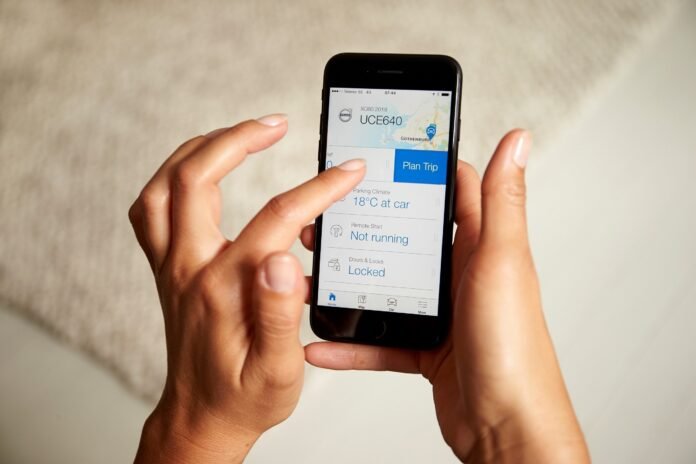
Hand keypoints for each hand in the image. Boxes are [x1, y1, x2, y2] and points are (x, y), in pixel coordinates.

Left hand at [129, 114, 365, 462]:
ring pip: (164, 186)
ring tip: (237, 132)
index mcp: (224, 289)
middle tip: (276, 124)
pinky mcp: (168, 269)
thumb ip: (280, 314)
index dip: (318, 189)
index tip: (348, 173)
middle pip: (197, 179)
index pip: (275, 218)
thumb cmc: (244, 396)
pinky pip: (154, 207)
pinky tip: (202, 170)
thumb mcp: (277, 370)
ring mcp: (172, 266)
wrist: (203, 418)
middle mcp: (189, 269)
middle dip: (239, 138)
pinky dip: (175, 175)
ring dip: (199, 149)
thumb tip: (284, 259)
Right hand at [304, 130, 589, 462]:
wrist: (507, 428)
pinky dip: (352, 343)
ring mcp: (444, 314)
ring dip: (354, 284)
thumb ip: (501, 202)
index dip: (423, 168)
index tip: (386, 152)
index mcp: (483, 247)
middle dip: (371, 225)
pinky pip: (381, 341)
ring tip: (316, 274)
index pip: (454, 192)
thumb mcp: (500, 262)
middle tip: (330, 215)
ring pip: (389, 289)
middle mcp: (463, 276)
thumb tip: (517, 140)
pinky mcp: (426, 350)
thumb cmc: (515, 348)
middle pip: (410, 239)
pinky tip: (322, 343)